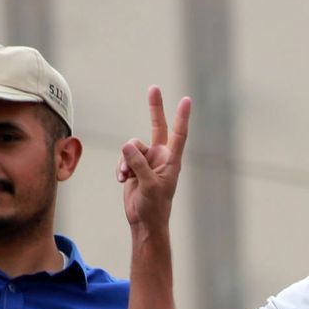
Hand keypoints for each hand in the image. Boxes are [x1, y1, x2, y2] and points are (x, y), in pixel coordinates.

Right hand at [117, 87, 190, 231]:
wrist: (145, 221)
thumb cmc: (154, 207)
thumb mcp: (148, 185)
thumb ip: (138, 164)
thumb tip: (126, 145)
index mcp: (171, 161)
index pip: (178, 134)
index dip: (181, 117)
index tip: (186, 100)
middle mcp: (160, 157)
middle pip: (157, 126)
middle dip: (154, 108)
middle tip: (154, 87)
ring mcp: (147, 161)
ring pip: (131, 146)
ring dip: (126, 160)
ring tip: (126, 176)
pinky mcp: (135, 167)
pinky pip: (124, 158)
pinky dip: (121, 167)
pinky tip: (122, 180)